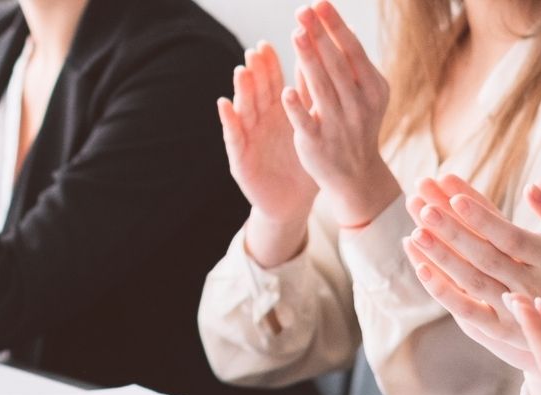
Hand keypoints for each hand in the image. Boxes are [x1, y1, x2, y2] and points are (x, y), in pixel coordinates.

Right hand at [218, 42, 317, 267]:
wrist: (292, 203)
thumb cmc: (301, 165)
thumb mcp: (307, 130)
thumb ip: (307, 103)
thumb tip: (315, 69)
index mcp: (276, 113)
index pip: (272, 84)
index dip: (269, 66)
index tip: (268, 45)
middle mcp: (259, 122)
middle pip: (256, 92)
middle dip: (255, 72)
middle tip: (255, 52)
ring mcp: (248, 139)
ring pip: (244, 110)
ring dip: (242, 91)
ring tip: (242, 71)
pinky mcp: (240, 159)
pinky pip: (234, 138)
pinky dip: (229, 121)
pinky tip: (225, 105)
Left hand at [282, 1, 399, 227]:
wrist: (357, 176)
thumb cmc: (357, 126)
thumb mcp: (362, 94)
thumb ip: (348, 64)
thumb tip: (339, 24)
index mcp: (373, 89)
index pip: (352, 51)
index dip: (335, 26)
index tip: (319, 3)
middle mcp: (359, 105)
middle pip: (336, 65)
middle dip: (319, 36)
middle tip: (303, 11)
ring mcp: (340, 126)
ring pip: (322, 88)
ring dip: (309, 60)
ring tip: (296, 34)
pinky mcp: (319, 144)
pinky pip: (307, 123)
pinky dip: (297, 108)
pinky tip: (285, 91)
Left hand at [405, 175, 540, 349]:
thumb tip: (534, 183)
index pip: (507, 233)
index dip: (481, 216)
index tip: (453, 193)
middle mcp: (528, 282)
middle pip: (482, 253)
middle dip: (451, 227)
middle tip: (421, 203)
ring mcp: (512, 307)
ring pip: (471, 280)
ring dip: (442, 256)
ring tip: (415, 232)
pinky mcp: (499, 329)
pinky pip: (468, 311)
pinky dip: (444, 293)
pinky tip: (422, 270)